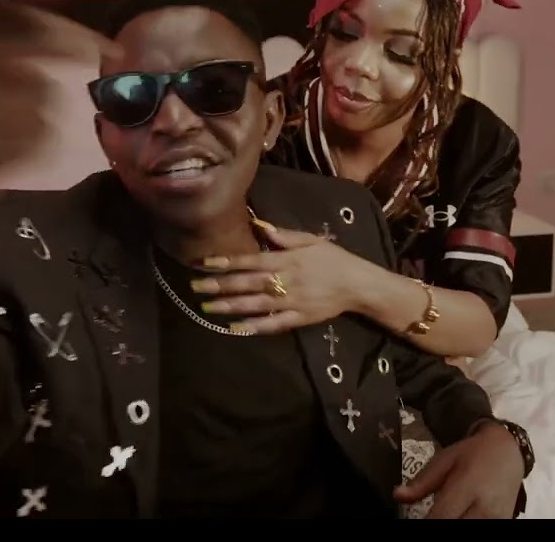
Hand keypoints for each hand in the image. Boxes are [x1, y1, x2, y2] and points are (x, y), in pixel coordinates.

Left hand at [190, 220, 384, 333]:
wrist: (358, 284)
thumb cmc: (334, 259)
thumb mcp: (311, 240)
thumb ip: (284, 236)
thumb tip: (260, 225)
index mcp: (287, 260)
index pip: (251, 260)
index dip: (227, 262)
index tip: (205, 263)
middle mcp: (286, 280)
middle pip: (248, 283)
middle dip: (220, 285)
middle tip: (196, 287)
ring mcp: (292, 302)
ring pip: (256, 305)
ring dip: (230, 306)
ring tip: (208, 307)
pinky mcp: (299, 319)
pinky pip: (273, 324)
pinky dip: (254, 327)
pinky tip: (235, 328)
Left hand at [393, 422, 525, 518]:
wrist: (508, 452)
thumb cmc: (471, 454)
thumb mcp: (444, 460)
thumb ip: (422, 482)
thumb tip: (397, 495)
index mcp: (467, 488)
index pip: (440, 517)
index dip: (425, 521)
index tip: (413, 518)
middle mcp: (485, 508)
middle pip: (453, 526)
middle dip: (436, 523)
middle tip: (428, 515)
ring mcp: (497, 519)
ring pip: (467, 531)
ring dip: (450, 524)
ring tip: (441, 514)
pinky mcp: (504, 522)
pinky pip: (480, 530)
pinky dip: (466, 524)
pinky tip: (457, 515)